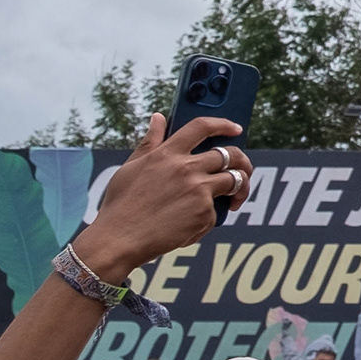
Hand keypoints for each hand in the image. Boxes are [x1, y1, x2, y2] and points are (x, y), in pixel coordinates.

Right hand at [80, 113, 250, 276]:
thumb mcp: (130, 168)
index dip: (223, 123)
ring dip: (240, 188)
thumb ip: (150, 142)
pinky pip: (215, 212)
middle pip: (231, 154)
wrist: (117, 241)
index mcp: (166, 154)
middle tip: (243, 169)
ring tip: (233, 199)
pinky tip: (189, 227)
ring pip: (235, 180)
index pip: (202, 127)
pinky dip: (206, 219)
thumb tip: (158, 118)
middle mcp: (186, 168)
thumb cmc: (120, 205)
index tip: (235, 128)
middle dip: (243, 161)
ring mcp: (198, 191)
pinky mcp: (204, 214)